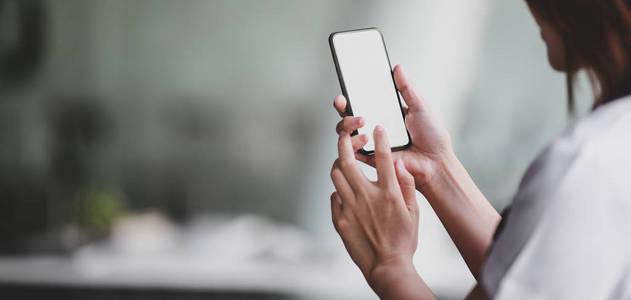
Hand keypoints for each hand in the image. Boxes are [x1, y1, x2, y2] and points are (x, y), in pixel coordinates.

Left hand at [330, 125, 418, 289]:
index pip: (382, 157)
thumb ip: (406, 185)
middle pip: (348, 159)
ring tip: (345, 161)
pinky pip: (333, 195)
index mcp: (388, 193)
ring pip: (336, 174)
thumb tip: (400, 164)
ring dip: (339, 163)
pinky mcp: (339, 219)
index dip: (379, 138)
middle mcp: (367, 197)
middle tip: (348, 134)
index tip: (376, 129)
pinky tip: (346, 190)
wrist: (387, 266)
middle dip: (345, 141)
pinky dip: (339, 189)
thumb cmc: (404, 240)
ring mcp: (350, 208)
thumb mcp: (414, 212)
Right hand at [333, 65, 451, 187]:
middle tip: (343, 101)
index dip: (351, 94)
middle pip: (348, 116)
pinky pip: (353, 152)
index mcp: (386, 114)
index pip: (363, 102)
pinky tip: (364, 137)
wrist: (436, 161)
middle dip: (342, 107)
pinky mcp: (371, 157)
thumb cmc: (433, 137)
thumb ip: (406, 88)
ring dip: (347, 123)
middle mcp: (376, 127)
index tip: (347, 87)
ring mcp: (372, 142)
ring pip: (346, 132)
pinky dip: (353, 144)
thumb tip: (397, 68)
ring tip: (362, 120)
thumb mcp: (420, 106)